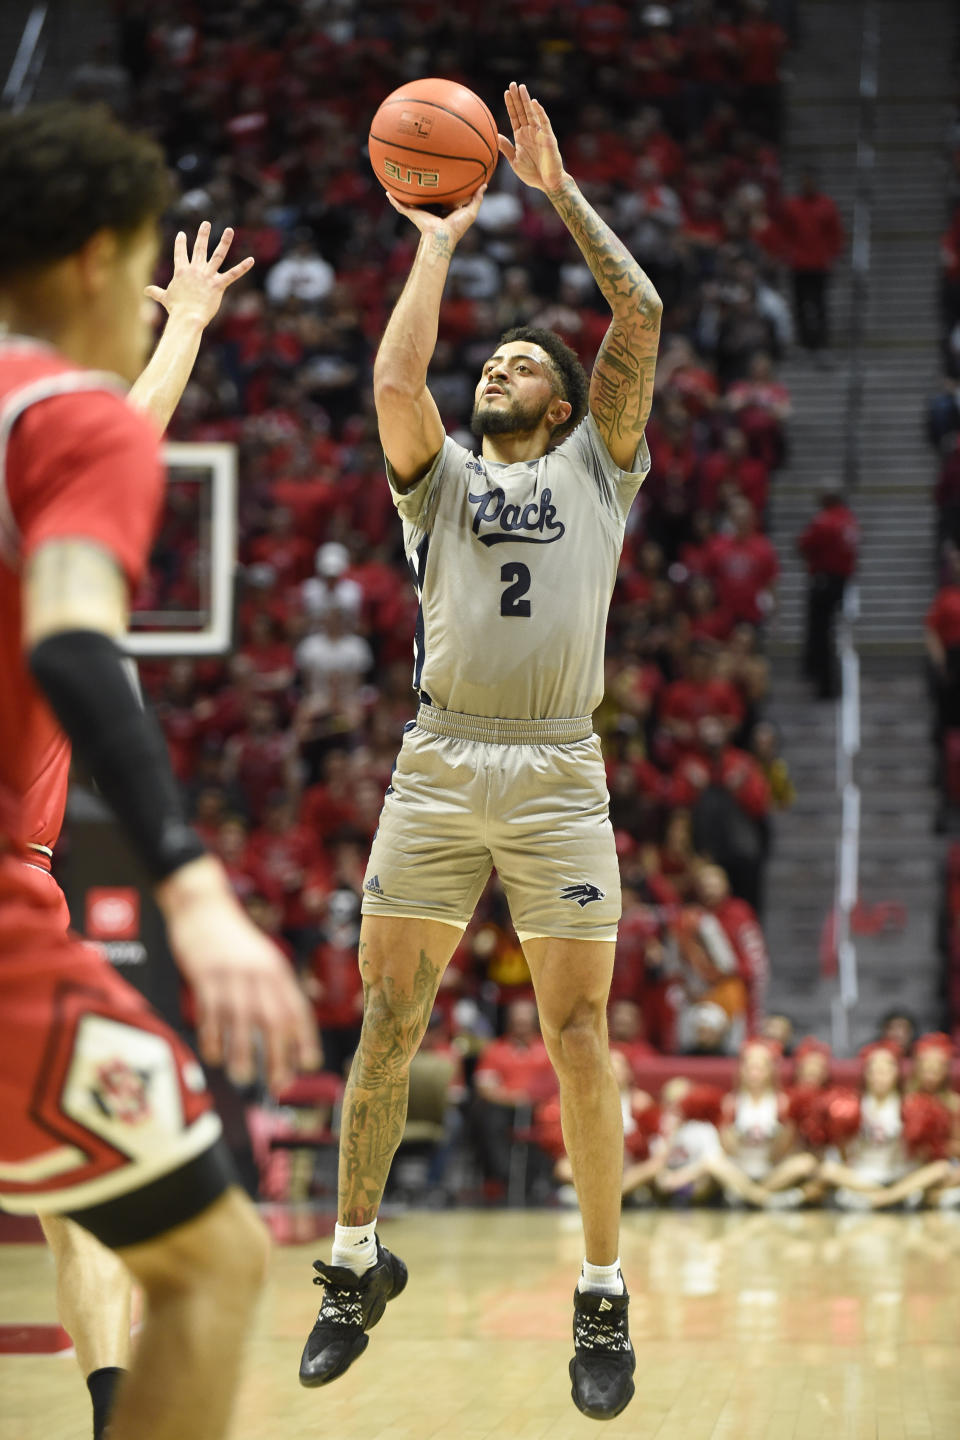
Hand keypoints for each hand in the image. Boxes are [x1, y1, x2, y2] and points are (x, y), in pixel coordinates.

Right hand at [145, 221, 253, 327]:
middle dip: (203, 235)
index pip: (180, 253)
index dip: (181, 244)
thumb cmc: (176, 309)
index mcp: (181, 272)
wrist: (186, 317)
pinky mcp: (218, 285)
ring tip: (230, 230)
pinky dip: (243, 267)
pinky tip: (251, 260)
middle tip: (206, 223)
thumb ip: (156, 292)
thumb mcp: (165, 298)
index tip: (182, 234)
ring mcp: (207, 276)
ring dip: (225, 242)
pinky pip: (233, 274)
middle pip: (199, 248)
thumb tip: (146, 290)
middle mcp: (195, 270)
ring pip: (218, 255)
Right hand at [157, 856, 319, 1091]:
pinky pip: (210, 1014)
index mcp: (277, 970)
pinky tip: (214, 1056)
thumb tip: (287, 1029)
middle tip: (278, 1085)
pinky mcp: (204, 977)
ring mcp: (231, 975)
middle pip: (274, 1020)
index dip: (305, 1039)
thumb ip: (274, 988)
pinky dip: (213, 1039)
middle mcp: (258, 974)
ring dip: (243, 1053)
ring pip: (241, 1021)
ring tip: (244, 1077)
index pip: (297, 1009)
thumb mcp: (263, 958)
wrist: (203, 908)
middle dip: (278, 1056)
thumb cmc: (234, 941)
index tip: (309, 1065)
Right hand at [386, 183, 486, 247]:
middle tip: (421, 175)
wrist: (442, 236)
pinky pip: (400, 205)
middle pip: (426, 197)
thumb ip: (477, 199)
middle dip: (423, 189)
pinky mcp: (412, 214)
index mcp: (444, 210)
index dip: (443, 190)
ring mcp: (420, 212)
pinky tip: (388, 192)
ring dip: (405, 192)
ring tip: (400, 180)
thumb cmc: (456, 227)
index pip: (443, 198)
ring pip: (412, 200)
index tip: (443, 179)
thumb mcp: (471, 211)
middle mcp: (431, 210)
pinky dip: (394, 200)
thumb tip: (484, 185)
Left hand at [498, 82, 565, 193]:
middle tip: (512, 84)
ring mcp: (539, 133)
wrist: (548, 184)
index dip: (511, 105)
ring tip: (521, 87)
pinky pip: (543, 122)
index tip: (506, 93)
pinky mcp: (548, 138)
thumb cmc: (532, 174)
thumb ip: (506, 148)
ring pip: (532, 113)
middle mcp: (530, 132)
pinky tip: (534, 103)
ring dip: (526, 100)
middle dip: (517, 98)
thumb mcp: (515, 161)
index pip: (515, 117)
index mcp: (522, 136)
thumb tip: (495, 136)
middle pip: (522, 111)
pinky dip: (539, 112)